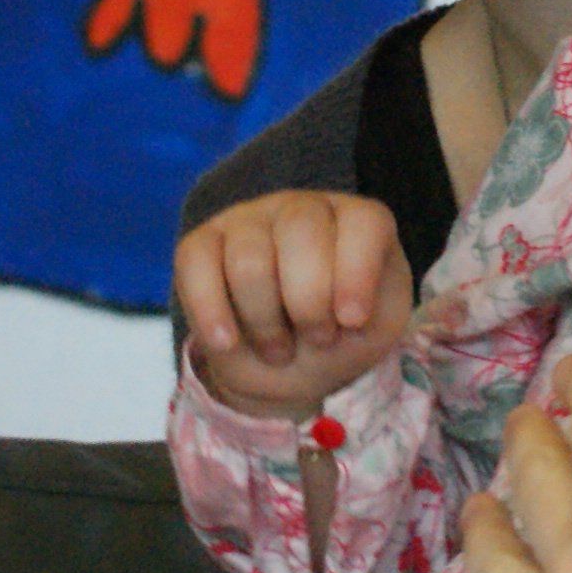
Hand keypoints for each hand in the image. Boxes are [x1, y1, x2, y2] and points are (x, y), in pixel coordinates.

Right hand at [174, 190, 413, 418]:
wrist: (289, 365)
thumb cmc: (340, 337)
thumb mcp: (375, 331)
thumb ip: (376, 311)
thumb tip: (345, 310)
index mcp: (357, 220)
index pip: (363, 222)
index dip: (357, 272)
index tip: (352, 321)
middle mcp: (303, 207)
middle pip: (300, 232)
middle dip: (309, 303)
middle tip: (318, 339)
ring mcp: (248, 220)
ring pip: (248, 261)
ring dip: (265, 323)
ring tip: (279, 349)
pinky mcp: (201, 243)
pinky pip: (195, 264)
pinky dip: (210, 313)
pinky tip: (227, 343)